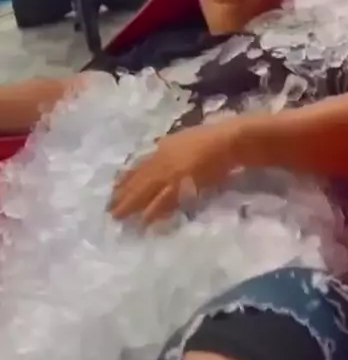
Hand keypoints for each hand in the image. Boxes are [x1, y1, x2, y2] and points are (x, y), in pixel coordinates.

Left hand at [109, 121, 241, 223]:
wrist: (226, 141)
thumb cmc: (208, 139)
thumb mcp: (180, 139)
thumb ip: (166, 148)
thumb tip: (156, 151)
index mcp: (161, 150)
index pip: (137, 168)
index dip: (124, 180)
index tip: (113, 190)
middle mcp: (161, 161)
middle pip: (138, 181)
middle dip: (122, 196)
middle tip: (109, 210)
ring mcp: (170, 174)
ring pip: (146, 192)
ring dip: (132, 205)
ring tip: (119, 217)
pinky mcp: (182, 185)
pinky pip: (164, 200)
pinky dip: (154, 211)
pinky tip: (145, 220)